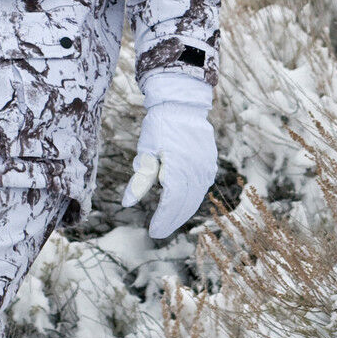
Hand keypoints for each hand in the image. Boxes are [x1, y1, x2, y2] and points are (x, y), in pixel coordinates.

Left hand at [122, 70, 216, 238]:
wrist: (182, 104)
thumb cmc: (159, 127)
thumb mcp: (145, 152)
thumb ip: (139, 180)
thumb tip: (126, 204)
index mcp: (179, 169)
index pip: (171, 203)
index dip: (163, 220)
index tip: (152, 232)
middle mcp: (196, 172)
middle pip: (185, 205)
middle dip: (172, 221)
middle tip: (158, 233)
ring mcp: (206, 168)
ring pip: (195, 198)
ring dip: (182, 213)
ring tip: (169, 223)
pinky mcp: (210, 164)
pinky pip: (201, 187)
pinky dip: (191, 199)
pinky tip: (182, 206)